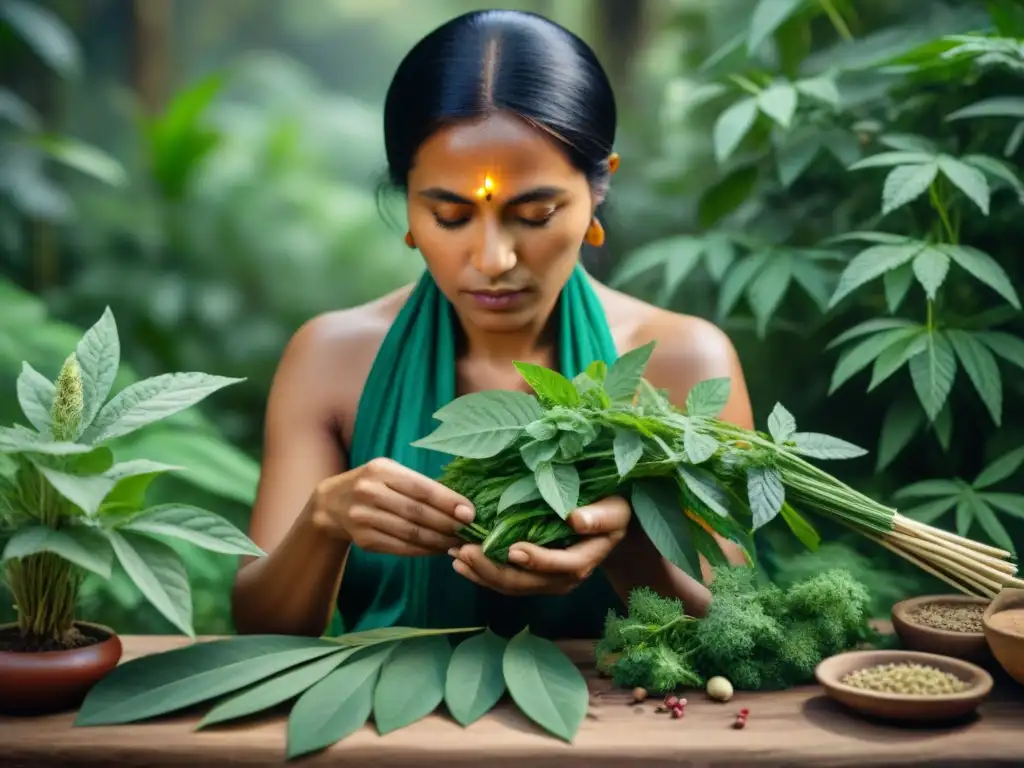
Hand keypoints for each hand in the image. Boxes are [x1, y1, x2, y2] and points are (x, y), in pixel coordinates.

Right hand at [310, 457, 475, 555]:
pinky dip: (424, 550)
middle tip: (469, 532)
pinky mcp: (364, 540)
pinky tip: (438, 549)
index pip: (421, 488)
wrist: (331, 503)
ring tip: (458, 543)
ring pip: (411, 533)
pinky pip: (401, 547)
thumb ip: (419, 484)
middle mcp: (370, 492)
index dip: (448, 502)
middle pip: (418, 513)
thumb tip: (459, 504)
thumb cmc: (372, 484)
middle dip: (448, 524)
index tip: (470, 513)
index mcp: (381, 470)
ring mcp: (364, 517)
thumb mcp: (390, 473)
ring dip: (439, 541)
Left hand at [449, 495, 631, 595]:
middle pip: (529, 582)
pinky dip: (483, 575)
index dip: (537, 560)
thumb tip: (575, 520)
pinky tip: (462, 563)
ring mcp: (548, 581)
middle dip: (495, 571)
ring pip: (513, 586)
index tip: (512, 549)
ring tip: (457, 558)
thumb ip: (599, 517)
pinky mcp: (534, 578)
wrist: (610, 524)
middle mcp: (566, 578)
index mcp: (586, 559)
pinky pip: (508, 582)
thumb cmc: (613, 511)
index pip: (561, 565)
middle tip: (467, 552)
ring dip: (483, 575)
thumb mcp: (614, 510)